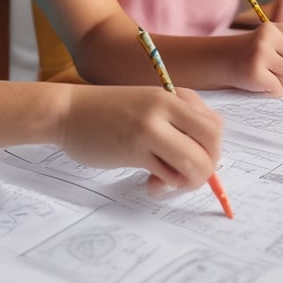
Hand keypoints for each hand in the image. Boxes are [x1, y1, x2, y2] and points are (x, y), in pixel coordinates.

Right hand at [58, 84, 221, 194]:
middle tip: (185, 175)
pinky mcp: (135, 148)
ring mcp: (151, 127)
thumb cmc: (106, 112)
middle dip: (207, 167)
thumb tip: (205, 156)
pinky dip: (165, 187)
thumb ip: (176, 122)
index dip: (211, 150)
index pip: (216, 125)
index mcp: (173, 95)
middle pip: (214, 143)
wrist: (67, 110)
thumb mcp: (149, 105)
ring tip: (165, 182)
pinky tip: (149, 184)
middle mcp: (166, 106)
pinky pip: (169, 176)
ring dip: (187, 182)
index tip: (190, 159)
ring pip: (196, 163)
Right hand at [227, 21, 282, 96]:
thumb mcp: (279, 47)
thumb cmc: (257, 55)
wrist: (222, 62)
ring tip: (268, 75)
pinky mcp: (254, 73)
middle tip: (274, 67)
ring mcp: (260, 54)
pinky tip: (259, 82)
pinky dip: (272, 91)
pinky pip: (280, 90)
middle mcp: (267, 37)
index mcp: (275, 27)